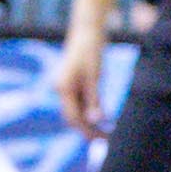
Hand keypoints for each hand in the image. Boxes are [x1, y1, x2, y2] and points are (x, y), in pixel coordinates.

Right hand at [50, 12, 111, 134]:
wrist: (87, 31)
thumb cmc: (91, 51)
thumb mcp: (95, 76)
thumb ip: (94, 99)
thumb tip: (96, 120)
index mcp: (63, 88)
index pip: (73, 117)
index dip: (87, 131)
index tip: (102, 140)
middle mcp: (61, 90)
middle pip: (73, 117)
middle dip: (89, 130)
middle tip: (107, 140)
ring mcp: (67, 88)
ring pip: (78, 112)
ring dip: (91, 123)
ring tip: (108, 131)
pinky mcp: (74, 85)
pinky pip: (82, 104)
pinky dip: (92, 112)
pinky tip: (105, 119)